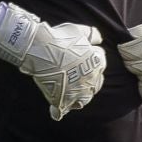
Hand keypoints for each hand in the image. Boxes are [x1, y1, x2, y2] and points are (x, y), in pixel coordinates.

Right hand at [0, 0, 106, 119]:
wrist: (40, 48)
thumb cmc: (59, 38)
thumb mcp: (79, 30)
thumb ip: (92, 34)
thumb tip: (99, 39)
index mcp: (97, 62)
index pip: (100, 63)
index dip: (90, 61)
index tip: (80, 60)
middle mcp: (91, 79)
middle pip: (94, 84)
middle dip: (86, 81)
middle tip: (74, 77)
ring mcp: (77, 92)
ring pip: (83, 100)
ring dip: (78, 98)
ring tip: (68, 94)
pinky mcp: (62, 100)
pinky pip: (62, 111)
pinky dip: (58, 112)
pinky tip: (55, 111)